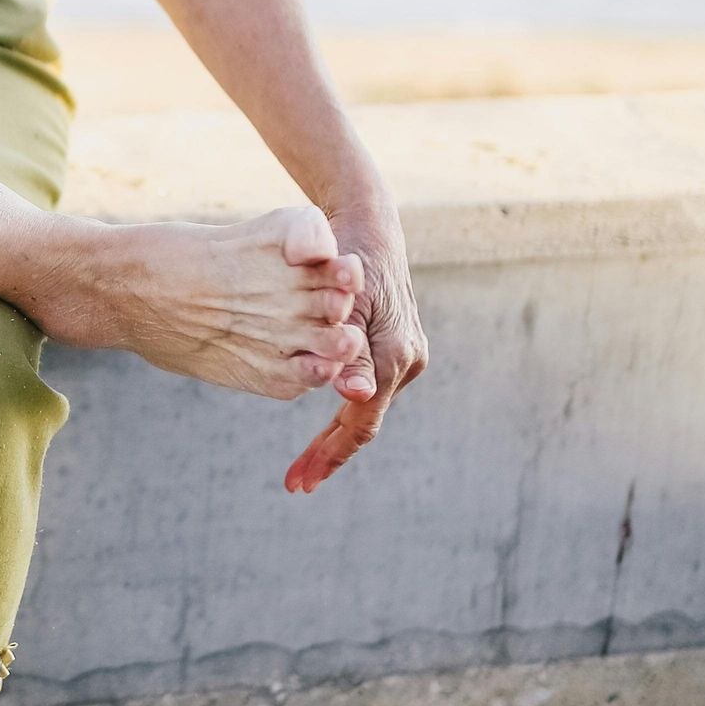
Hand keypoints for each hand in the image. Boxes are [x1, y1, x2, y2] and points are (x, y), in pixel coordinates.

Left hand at [283, 188, 427, 494]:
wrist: (367, 224)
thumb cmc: (344, 256)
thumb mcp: (342, 299)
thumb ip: (346, 347)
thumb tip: (356, 395)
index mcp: (393, 354)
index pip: (360, 420)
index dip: (329, 452)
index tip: (300, 480)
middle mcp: (407, 360)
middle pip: (364, 422)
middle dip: (329, 453)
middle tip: (296, 481)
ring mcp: (405, 354)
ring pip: (366, 408)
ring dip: (336, 437)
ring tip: (304, 466)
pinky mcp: (397, 348)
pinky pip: (368, 389)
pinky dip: (343, 411)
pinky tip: (320, 433)